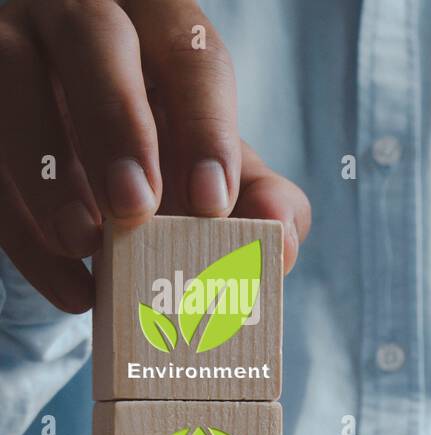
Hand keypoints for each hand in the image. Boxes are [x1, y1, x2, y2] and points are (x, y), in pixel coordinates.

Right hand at [0, 0, 310, 312]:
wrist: (101, 170)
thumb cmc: (174, 158)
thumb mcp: (224, 173)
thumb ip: (265, 200)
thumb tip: (278, 236)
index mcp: (162, 27)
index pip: (189, 56)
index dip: (205, 127)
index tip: (213, 201)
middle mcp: (83, 16)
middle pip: (91, 37)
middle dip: (115, 123)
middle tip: (135, 207)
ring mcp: (14, 47)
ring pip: (11, 78)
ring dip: (45, 167)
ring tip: (85, 241)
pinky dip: (23, 229)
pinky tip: (70, 286)